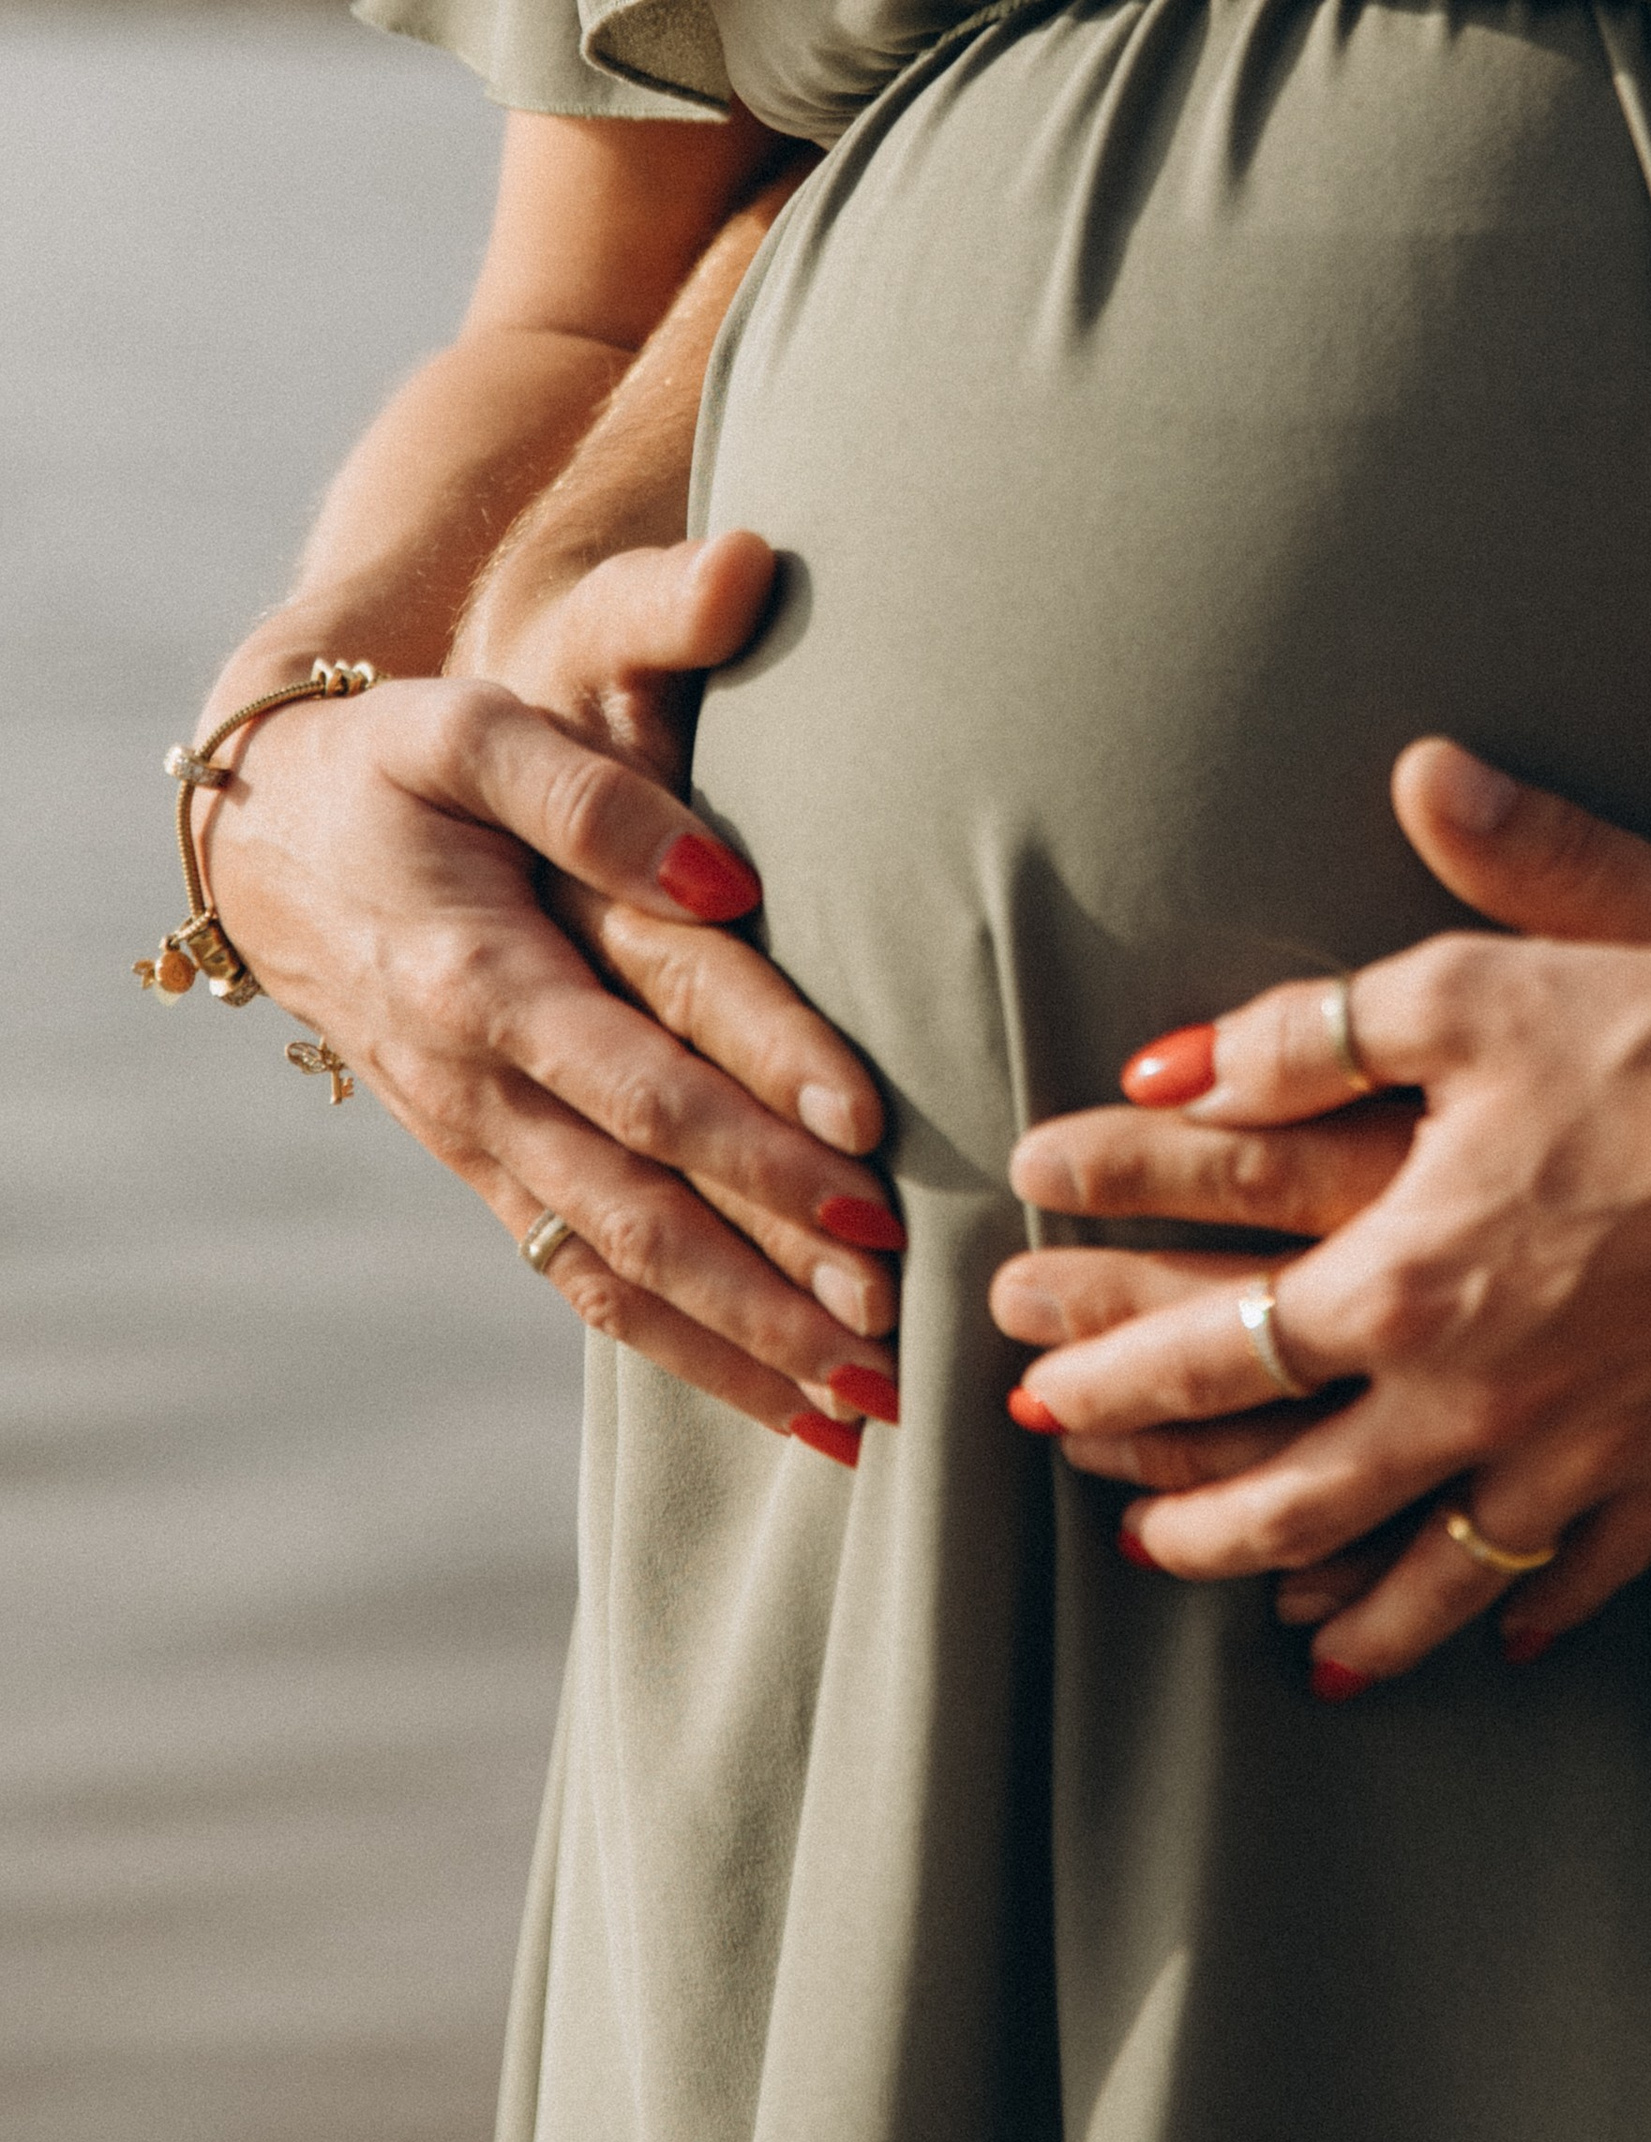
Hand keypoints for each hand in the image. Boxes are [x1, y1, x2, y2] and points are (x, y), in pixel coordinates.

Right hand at [198, 536, 903, 1464]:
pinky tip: (782, 1399)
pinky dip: (686, 1350)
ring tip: (868, 1408)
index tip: (872, 1149)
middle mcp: (482, 1085)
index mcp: (485, 979)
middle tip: (899, 1326)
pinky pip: (586, 1282)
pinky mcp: (487, 1169)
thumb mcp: (468, 733)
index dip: (756, 1116)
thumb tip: (727, 880)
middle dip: (774, 1279)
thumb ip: (594, 797)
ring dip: (744, 1348)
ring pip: (620, 1274)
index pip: (647, 1068)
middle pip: (645, 1206)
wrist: (260, 833)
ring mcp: (480, 1143)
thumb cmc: (388, 764)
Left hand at [1000, 741, 1650, 1685]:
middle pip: (1296, 1499)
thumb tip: (1171, 1068)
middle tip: (1133, 1534)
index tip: (1039, 1394)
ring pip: (1428, 1575)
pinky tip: (1492, 1628)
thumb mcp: (1464, 989)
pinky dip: (1520, 1605)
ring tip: (1282, 1622)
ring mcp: (1582, 1448)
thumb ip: (1302, 1032)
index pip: (1211, 1352)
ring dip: (1340, 1606)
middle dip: (1196, 1522)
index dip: (1109, 1374)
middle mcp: (1474, 1394)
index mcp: (1399, 1277)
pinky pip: (1581, 1569)